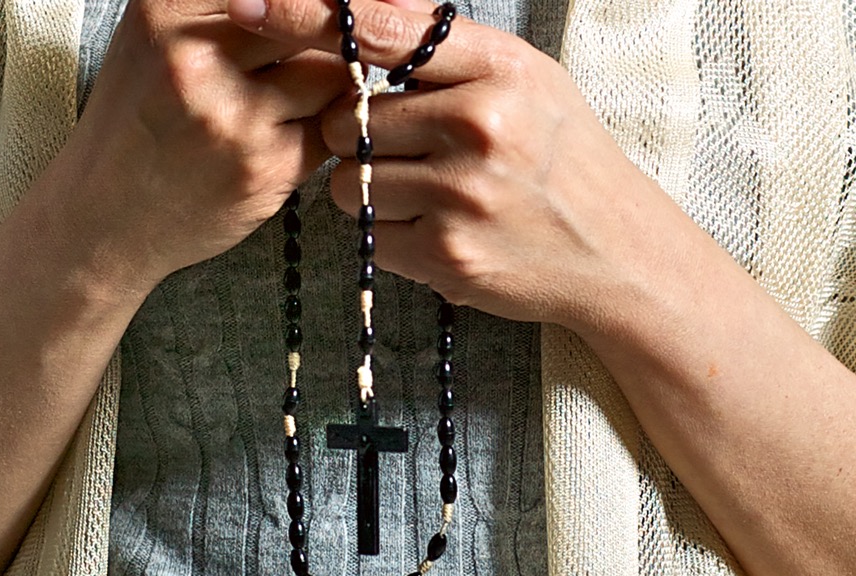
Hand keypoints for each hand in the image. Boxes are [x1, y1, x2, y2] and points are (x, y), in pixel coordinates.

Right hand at [35, 0, 351, 293]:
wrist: (103, 220)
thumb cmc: (136, 123)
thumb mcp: (154, 36)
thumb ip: (224, 5)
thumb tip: (322, 1)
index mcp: (164, 6)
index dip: (304, 5)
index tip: (307, 18)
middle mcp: (194, 56)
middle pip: (311, 19)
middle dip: (321, 37)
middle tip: (305, 58)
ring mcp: (232, 114)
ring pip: (333, 73)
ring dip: (324, 88)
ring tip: (286, 103)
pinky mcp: (264, 166)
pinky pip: (331, 128)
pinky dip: (319, 133)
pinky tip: (280, 140)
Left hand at [230, 0, 711, 334]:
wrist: (617, 253)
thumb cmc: (560, 159)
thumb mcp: (525, 82)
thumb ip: (444, 50)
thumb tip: (356, 10)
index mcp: (500, 69)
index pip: (383, 30)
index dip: (308, 17)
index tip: (254, 6)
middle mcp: (481, 125)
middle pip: (347, 120)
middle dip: (361, 139)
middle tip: (418, 153)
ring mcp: (463, 194)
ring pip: (349, 182)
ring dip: (373, 190)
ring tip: (436, 195)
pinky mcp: (447, 254)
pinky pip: (371, 234)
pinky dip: (394, 235)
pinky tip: (445, 230)